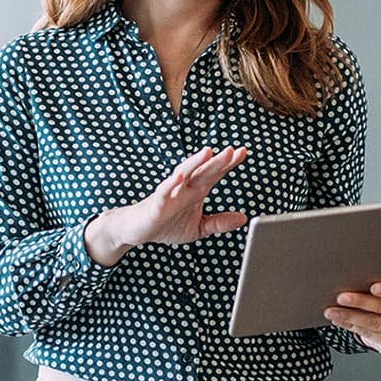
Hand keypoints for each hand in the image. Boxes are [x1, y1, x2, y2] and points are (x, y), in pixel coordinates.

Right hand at [85, 146, 247, 265]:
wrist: (137, 230)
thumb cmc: (166, 225)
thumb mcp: (199, 227)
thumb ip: (219, 222)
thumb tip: (243, 218)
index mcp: (197, 190)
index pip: (215, 174)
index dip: (229, 164)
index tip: (243, 152)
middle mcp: (185, 187)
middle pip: (204, 170)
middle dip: (218, 160)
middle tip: (232, 150)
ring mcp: (171, 192)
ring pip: (185, 173)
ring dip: (196, 162)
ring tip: (209, 152)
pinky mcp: (157, 202)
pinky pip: (164, 190)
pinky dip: (172, 182)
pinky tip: (180, 175)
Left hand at [323, 279, 380, 352]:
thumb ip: (379, 282)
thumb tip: (351, 278)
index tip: (372, 287)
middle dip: (361, 302)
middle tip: (341, 297)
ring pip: (375, 323)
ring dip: (351, 316)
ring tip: (333, 311)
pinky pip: (370, 335)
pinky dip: (351, 326)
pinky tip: (339, 320)